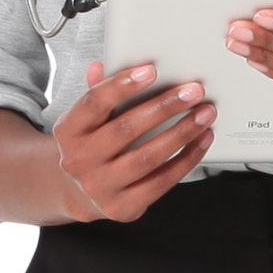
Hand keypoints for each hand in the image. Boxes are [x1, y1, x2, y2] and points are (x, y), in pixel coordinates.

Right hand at [52, 60, 214, 220]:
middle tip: (193, 92)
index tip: (151, 70)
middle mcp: (79, 161)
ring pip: (147, 157)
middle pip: (125, 129)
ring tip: (204, 115)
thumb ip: (97, 93)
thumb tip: (101, 65)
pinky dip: (186, 160)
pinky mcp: (123, 207)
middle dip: (164, 107)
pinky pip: (161, 182)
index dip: (122, 85)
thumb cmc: (91, 145)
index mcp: (68, 131)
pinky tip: (200, 141)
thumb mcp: (87, 119)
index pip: (94, 103)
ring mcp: (100, 187)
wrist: (81, 192)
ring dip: (181, 133)